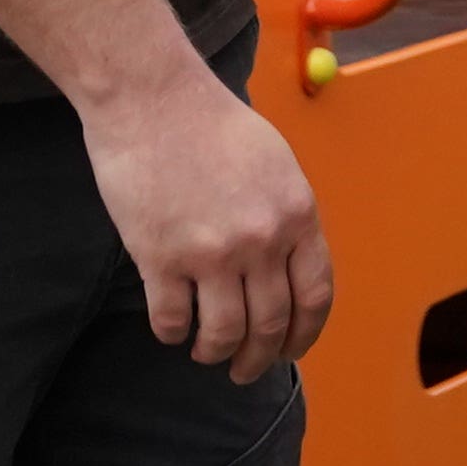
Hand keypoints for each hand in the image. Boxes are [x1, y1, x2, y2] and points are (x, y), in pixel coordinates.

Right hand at [79, 71, 333, 383]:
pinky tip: (170, 328)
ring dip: (215, 353)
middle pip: (270, 325)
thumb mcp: (276, 163)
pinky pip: (171, 320)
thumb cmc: (210, 122)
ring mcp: (210, 253)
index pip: (315, 296)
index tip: (290, 352)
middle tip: (244, 369)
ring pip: (222, 333)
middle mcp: (261, 240)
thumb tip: (288, 270)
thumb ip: (287, 217)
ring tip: (205, 352)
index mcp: (297, 215)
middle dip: (258, 358)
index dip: (305, 335)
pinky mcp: (160, 258)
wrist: (151, 96)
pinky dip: (172, 333)